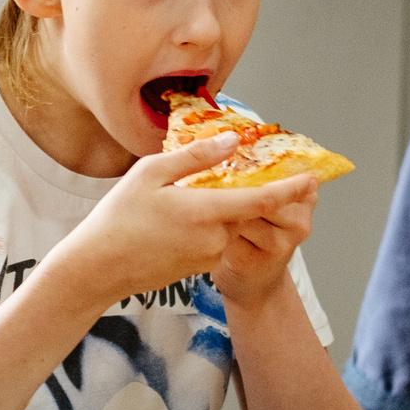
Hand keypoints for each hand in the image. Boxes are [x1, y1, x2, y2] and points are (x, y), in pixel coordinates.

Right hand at [54, 136, 315, 307]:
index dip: (289, 188)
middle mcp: (213, 238)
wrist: (97, 268)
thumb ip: (195, 157)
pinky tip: (180, 216)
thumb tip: (231, 141)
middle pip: (245, 210)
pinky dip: (208, 224)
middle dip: (249, 191)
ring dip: (223, 208)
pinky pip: (213, 239)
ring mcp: (206, 256)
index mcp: (205, 212)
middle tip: (238, 169)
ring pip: (228, 225)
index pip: (260, 199)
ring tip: (193, 192)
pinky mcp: (196, 268)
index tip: (311, 177)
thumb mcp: (150, 174)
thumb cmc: (117, 218)